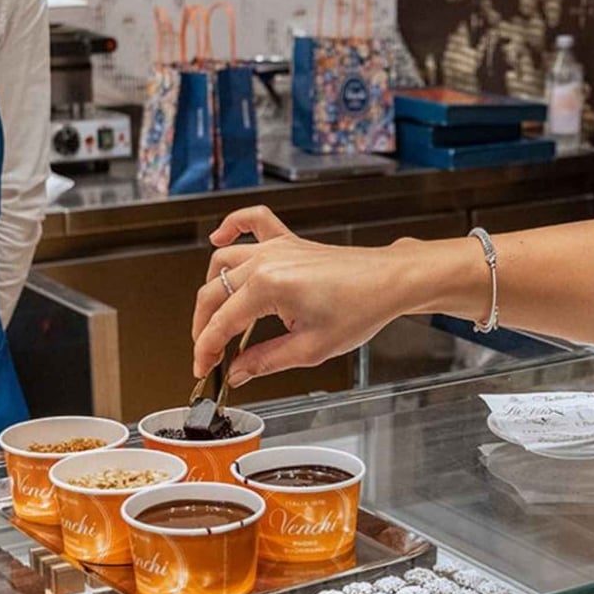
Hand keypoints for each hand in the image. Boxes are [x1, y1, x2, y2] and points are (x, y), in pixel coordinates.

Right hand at [191, 206, 414, 384]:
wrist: (390, 282)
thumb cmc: (361, 308)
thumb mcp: (310, 348)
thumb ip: (266, 361)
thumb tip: (239, 372)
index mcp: (267, 287)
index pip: (221, 324)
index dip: (206, 351)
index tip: (203, 368)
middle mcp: (266, 261)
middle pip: (214, 292)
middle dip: (204, 327)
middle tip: (208, 353)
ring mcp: (276, 248)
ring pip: (223, 262)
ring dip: (212, 289)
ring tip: (215, 316)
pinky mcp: (289, 242)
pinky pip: (252, 221)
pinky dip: (232, 226)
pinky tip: (219, 237)